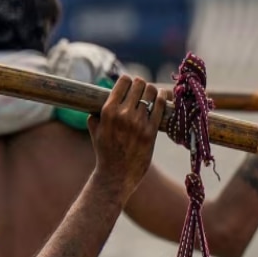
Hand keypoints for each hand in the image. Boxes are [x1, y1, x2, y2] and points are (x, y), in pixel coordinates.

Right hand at [87, 76, 166, 198]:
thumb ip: (96, 116)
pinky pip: (160, 106)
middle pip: (139, 84)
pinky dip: (162, 98)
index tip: (130, 84)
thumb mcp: (95, 132)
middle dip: (140, 84)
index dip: (128, 81)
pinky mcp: (151, 132)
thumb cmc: (105, 153)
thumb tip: (98, 103)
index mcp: (108, 111)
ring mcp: (138, 123)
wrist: (115, 176)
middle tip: (141, 89)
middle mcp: (123, 114)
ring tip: (151, 93)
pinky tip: (161, 96)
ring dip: (152, 91)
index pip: (124, 81)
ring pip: (151, 93)